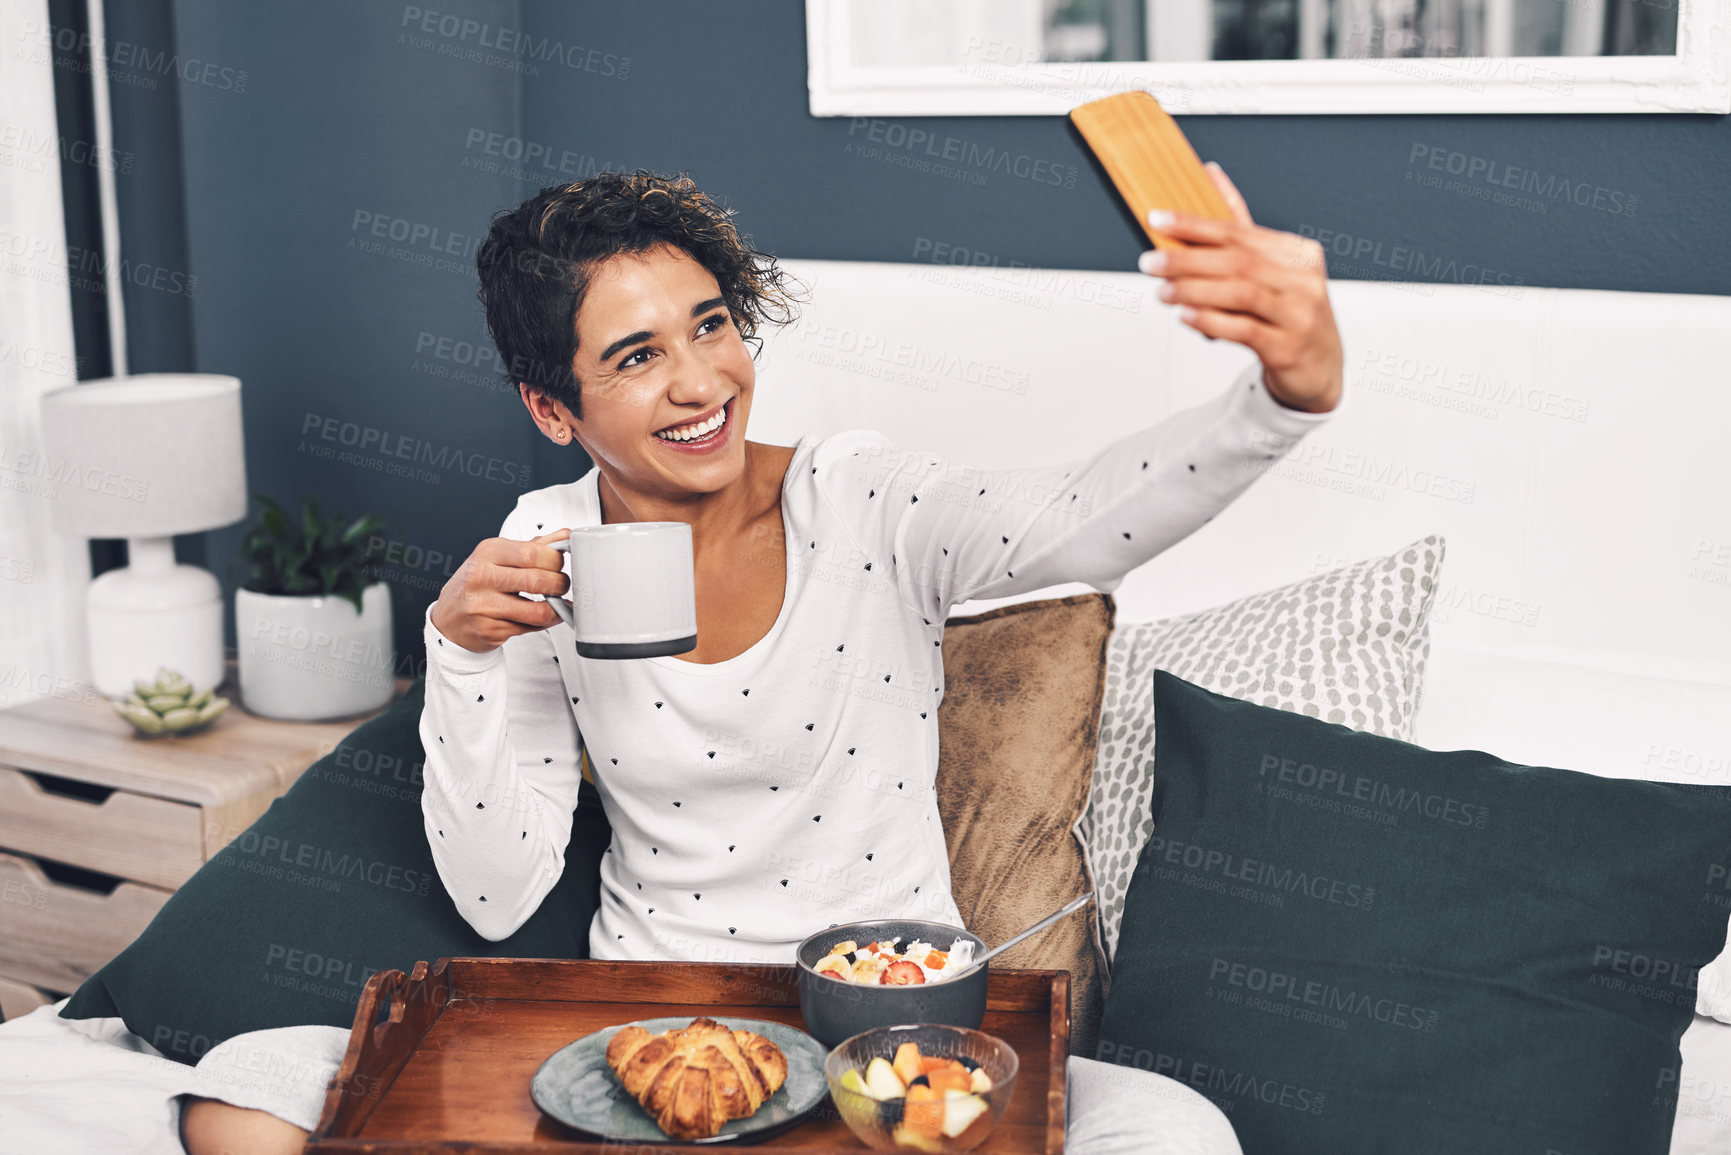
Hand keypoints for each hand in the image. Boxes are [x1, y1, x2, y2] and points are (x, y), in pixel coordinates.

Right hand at [430, 530, 571, 651]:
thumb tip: (563, 536)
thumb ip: (533, 547)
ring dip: (557, 609)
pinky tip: (542, 616)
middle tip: (562, 585)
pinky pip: (529, 628)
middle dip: (560, 584)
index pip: (533, 553)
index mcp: (488, 552)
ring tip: (558, 603)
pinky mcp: (489, 630)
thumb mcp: (498, 557)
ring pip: (538, 611)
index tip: (560, 564)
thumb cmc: (477, 584)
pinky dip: (543, 623)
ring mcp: (483, 606)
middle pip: (538, 580)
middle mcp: (482, 577)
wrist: (449, 618)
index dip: (555, 560)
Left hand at [1139, 163, 1342, 413]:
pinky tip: (1185, 316)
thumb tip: (1209, 174)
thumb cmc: (1286, 314)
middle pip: (1238, 262)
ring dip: (1194, 290)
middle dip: (1187, 260)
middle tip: (1150, 262)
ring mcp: (1300, 315)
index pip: (1239, 233)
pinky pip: (1245, 330)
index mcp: (1297, 253)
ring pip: (1241, 294)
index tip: (1157, 220)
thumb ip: (1239, 230)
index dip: (1195, 225)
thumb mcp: (1271, 271)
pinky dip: (1211, 321)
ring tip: (1162, 291)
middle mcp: (1303, 280)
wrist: (1319, 368)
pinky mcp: (1290, 348)